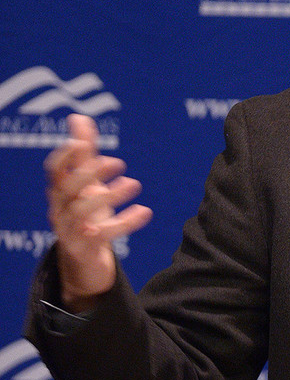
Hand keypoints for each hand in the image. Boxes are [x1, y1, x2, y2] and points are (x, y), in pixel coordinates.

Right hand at [44, 114, 151, 311]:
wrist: (85, 261)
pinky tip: (145, 212)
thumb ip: (85, 153)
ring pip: (82, 212)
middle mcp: (60, 209)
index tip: (84, 142)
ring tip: (134, 184)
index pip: (54, 170)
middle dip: (89, 174)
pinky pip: (104, 235)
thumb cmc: (86, 215)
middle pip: (66, 188)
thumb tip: (79, 118)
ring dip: (110, 196)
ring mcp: (69, 230)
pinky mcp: (85, 249)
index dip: (66, 155)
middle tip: (118, 162)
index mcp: (59, 191)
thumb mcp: (87, 184)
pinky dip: (125, 222)